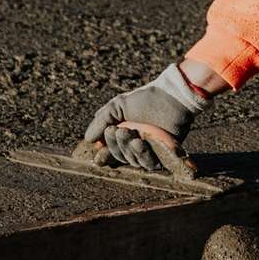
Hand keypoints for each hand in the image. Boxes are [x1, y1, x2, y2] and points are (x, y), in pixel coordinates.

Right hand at [80, 63, 212, 172]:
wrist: (170, 96)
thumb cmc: (145, 99)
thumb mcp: (118, 106)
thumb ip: (102, 120)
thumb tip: (88, 139)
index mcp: (123, 137)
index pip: (109, 152)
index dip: (103, 153)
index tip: (99, 148)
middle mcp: (135, 147)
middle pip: (121, 156)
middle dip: (117, 145)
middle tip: (120, 130)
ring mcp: (150, 152)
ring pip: (135, 161)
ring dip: (131, 150)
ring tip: (133, 136)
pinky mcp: (164, 156)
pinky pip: (152, 163)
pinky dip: (145, 155)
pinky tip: (141, 143)